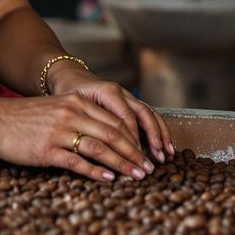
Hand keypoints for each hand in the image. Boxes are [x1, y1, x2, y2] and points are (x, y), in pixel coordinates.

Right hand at [0, 89, 154, 183]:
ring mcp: (59, 132)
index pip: (115, 120)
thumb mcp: (55, 108)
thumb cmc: (24, 118)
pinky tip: (109, 179)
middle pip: (113, 134)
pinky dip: (96, 171)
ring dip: (122, 164)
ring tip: (136, 176)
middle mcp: (71, 114)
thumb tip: (105, 135)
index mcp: (76, 102)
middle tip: (148, 168)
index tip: (146, 152)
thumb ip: (79, 116)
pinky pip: (77, 161)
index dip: (134, 138)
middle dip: (134, 153)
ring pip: (100, 148)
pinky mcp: (47, 150)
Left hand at [47, 63, 174, 164]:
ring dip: (160, 133)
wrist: (69, 78)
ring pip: (149, 113)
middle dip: (153, 136)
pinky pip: (148, 114)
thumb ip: (86, 123)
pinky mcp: (130, 101)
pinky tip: (164, 144)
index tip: (136, 154)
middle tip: (157, 156)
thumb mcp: (72, 107)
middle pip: (142, 113)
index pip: (124, 116)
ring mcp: (127, 95)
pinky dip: (158, 129)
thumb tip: (98, 152)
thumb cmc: (68, 95)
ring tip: (166, 152)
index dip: (132, 136)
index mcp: (107, 92)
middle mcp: (120, 92)